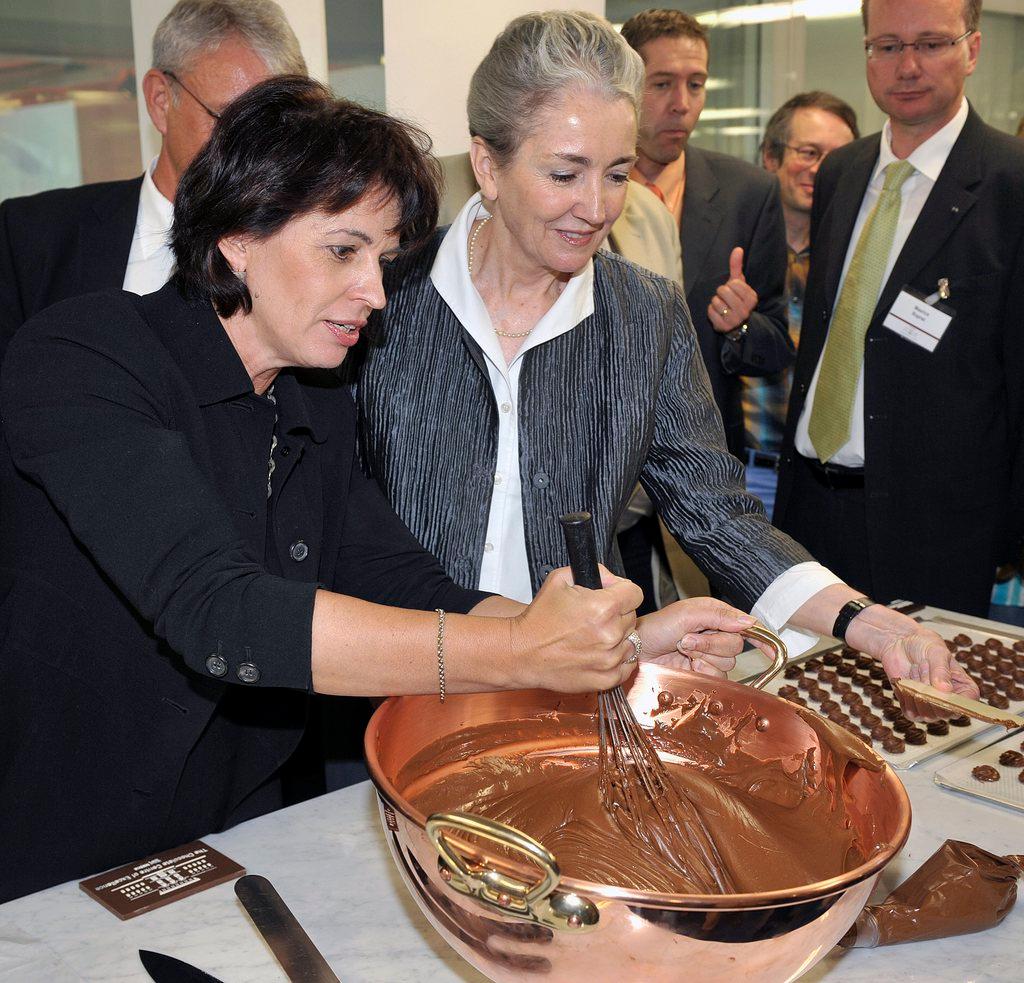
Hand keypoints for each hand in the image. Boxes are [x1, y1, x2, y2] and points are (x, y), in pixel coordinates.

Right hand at [509, 565, 642, 693]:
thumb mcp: (559, 579)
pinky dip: (617, 659)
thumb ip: (592, 571)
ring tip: (595, 636)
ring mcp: (610, 659)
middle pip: (632, 616)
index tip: (613, 595)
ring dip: (618, 637)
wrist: (522, 653)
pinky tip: (600, 652)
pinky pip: (628, 665)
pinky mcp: (606, 678)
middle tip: (595, 617)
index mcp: (603, 608)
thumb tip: (609, 577)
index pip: (634, 593)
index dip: (622, 590)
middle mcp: (610, 634)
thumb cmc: (538, 619)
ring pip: (631, 641)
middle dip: (617, 613)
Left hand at [636, 597, 757, 677]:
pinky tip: (687, 665)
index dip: (762, 637)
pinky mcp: (703, 675)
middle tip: (688, 639)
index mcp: (715, 617)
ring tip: (683, 650)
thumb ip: (719, 616)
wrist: (638, 651)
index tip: (773, 648)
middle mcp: (715, 637)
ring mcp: (709, 658)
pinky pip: (718, 677)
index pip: (746, 627)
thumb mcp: (688, 614)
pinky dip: (702, 670)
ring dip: (704, 656)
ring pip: (727, 663)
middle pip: (736, 645)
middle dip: (713, 643)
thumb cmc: (658, 627)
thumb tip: (748, 622)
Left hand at [707, 246, 757, 333]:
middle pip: (723, 291)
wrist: (735, 323)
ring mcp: (735, 320)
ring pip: (715, 302)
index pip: (734, 283)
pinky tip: (718, 313)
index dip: (730, 285)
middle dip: (721, 292)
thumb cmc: (736, 299)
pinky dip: (711, 311)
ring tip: (722, 306)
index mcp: (752, 298)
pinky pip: (710, 312)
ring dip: (715, 302)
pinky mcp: (724, 327)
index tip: (733, 291)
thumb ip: (737, 266)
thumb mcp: (738, 283)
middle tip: (725, 298)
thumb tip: (738, 248)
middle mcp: (745, 310)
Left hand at [846, 612, 979, 720]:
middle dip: (930, 689)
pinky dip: (905, 696)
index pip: (967, 705)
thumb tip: (945, 690)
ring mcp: (931, 707)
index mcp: (964, 688)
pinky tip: (905, 680)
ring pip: (927, 714)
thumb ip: (941, 670)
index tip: (943, 689)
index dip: (956, 702)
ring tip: (915, 668)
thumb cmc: (923, 645)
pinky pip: (911, 713)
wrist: (900, 643)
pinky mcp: (913, 708)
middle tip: (924, 665)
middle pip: (944, 713)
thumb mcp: (936, 652)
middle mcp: (949, 702)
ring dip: (917, 690)